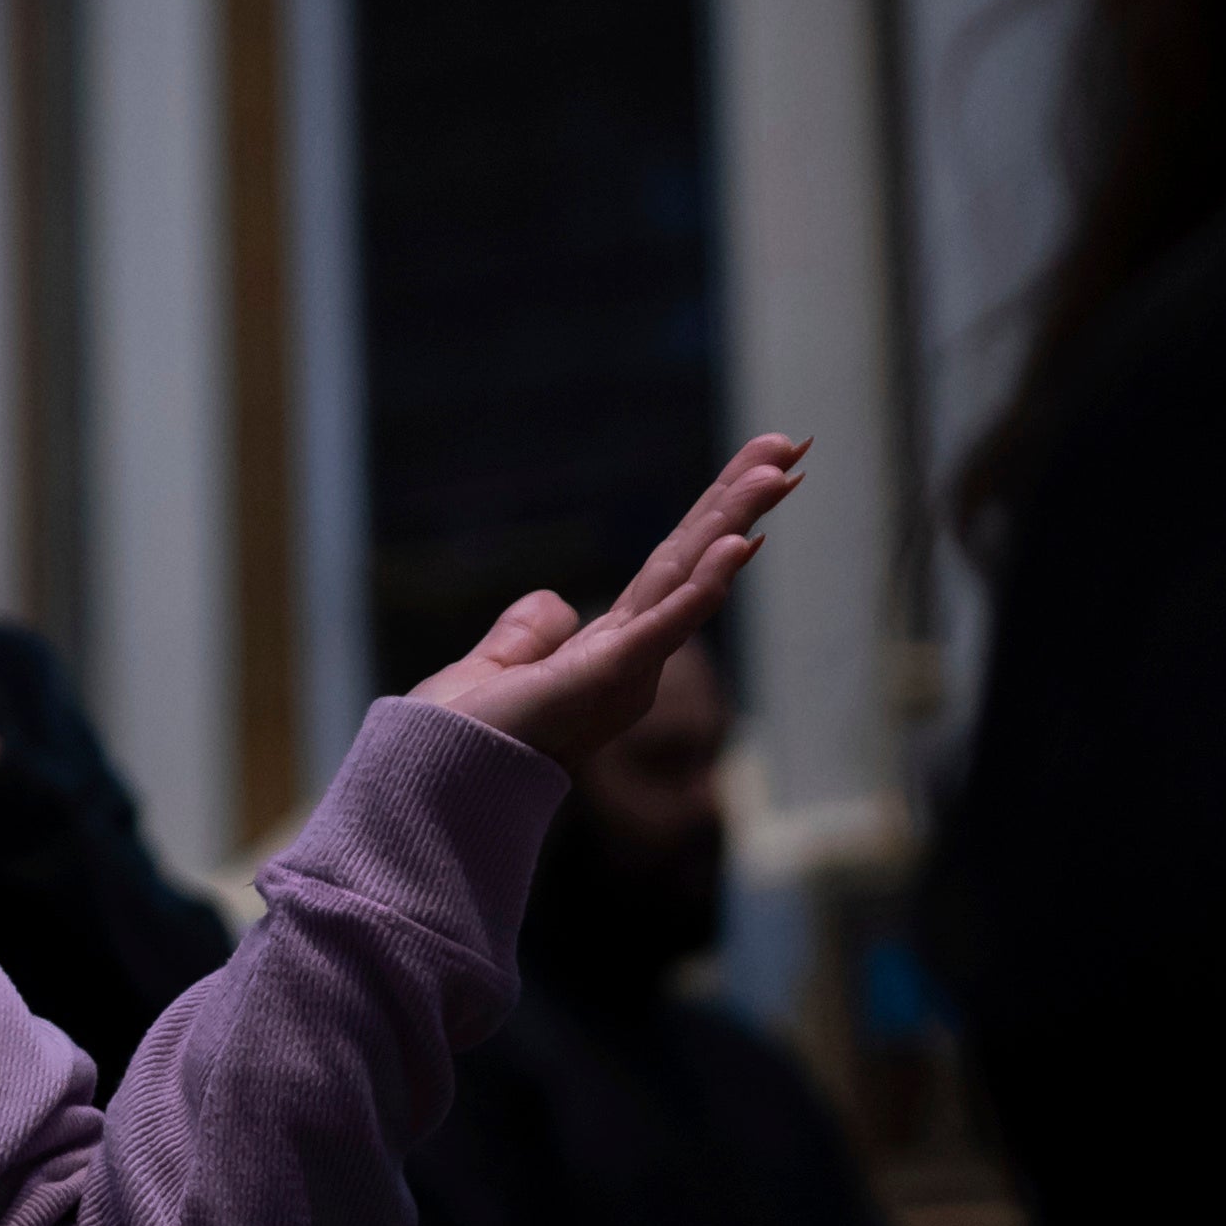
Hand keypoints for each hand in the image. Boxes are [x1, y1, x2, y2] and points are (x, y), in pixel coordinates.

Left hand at [418, 435, 805, 769]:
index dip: (713, 515)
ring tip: (779, 472)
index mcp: (612, 647)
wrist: (433, 784)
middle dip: (741, 499)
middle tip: (792, 442)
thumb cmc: (463, 742)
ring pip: (689, 578)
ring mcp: (626, 667)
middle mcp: (633, 654)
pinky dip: (702, 586)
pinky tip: (737, 545)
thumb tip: (556, 603)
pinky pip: (663, 623)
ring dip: (734, 522)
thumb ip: (529, 635)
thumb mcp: (498, 668)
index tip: (759, 469)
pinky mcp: (608, 678)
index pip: (672, 564)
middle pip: (692, 557)